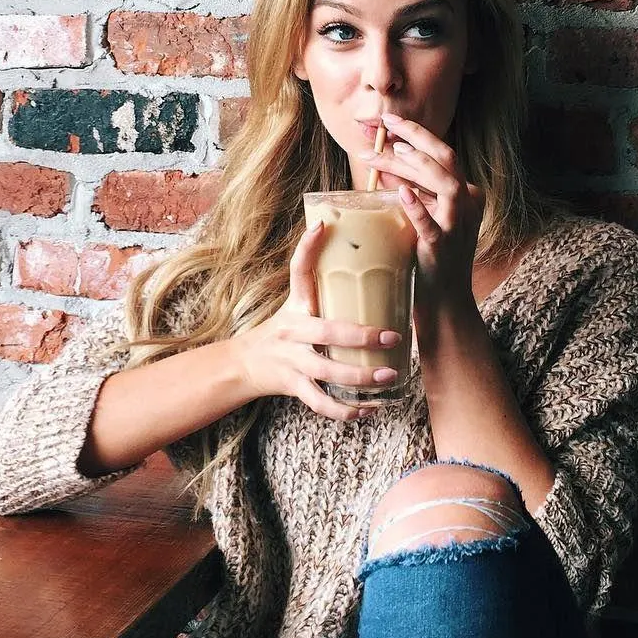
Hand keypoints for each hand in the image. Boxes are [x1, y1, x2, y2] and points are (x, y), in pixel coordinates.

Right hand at [230, 220, 402, 421]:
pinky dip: (346, 410)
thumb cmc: (282, 329)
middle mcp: (292, 332)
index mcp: (296, 306)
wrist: (244, 363)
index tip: (321, 227)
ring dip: (361, 378)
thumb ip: (321, 283)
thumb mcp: (296, 302)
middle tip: (393, 337)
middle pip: (327, 333)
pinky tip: (369, 409)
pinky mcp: (294, 386)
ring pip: (327, 373)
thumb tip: (349, 248)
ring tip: (390, 377)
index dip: (307, 248)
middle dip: (362, 336)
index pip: (298, 270)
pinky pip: (321, 403)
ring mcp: (292, 361)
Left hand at [358, 112, 484, 317]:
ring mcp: (457, 225)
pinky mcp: (442, 247)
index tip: (387, 120)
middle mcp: (467, 204)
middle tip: (383, 122)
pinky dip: (417, 206)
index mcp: (464, 193)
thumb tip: (385, 162)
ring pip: (444, 183)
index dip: (414, 134)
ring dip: (414, 164)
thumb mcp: (422, 216)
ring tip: (388, 151)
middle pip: (444, 159)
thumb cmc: (428, 258)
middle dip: (414, 136)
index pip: (440, 154)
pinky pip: (431, 224)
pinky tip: (401, 193)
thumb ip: (410, 190)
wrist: (442, 301)